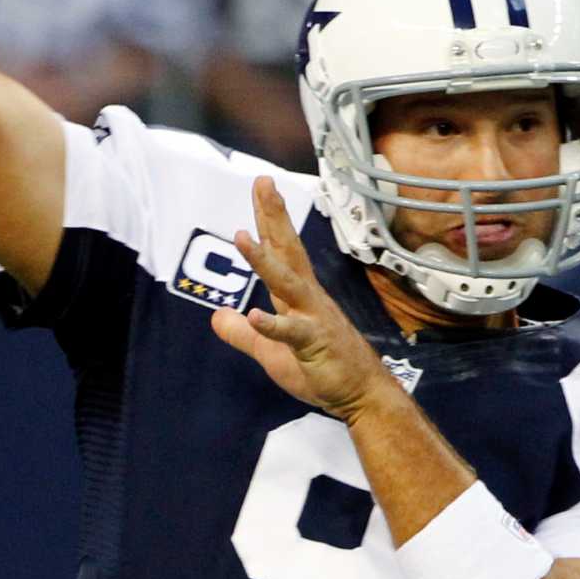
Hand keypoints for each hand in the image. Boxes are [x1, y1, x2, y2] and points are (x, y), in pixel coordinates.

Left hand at [211, 177, 397, 421]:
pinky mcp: (314, 344)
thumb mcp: (272, 352)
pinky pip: (291, 333)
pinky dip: (272, 325)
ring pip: (286, 283)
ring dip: (263, 261)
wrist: (361, 394)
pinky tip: (253, 316)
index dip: (268, 219)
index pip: (280, 251)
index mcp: (297, 296)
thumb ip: (244, 335)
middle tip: (264, 183)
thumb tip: (218, 318)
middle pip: (288, 251)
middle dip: (274, 217)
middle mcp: (307, 299)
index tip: (261, 187)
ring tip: (243, 236)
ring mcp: (312, 318)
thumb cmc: (323, 369)